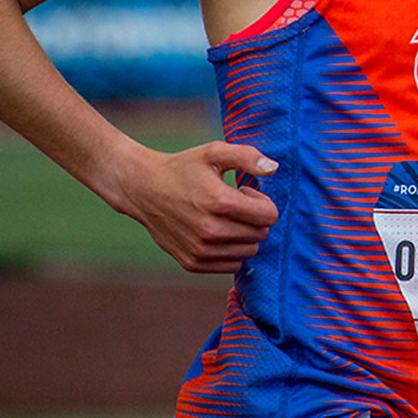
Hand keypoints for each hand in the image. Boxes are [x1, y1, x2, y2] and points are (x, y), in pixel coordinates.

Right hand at [115, 140, 279, 272]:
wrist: (144, 189)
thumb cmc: (184, 168)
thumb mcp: (214, 152)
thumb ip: (247, 157)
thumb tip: (274, 169)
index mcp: (221, 202)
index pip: (269, 215)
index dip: (262, 201)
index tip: (243, 191)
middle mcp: (212, 231)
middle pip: (261, 234)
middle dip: (254, 217)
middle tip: (232, 203)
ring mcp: (201, 250)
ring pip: (249, 251)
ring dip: (243, 234)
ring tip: (222, 217)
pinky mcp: (193, 263)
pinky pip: (233, 265)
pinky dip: (231, 250)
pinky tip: (215, 231)